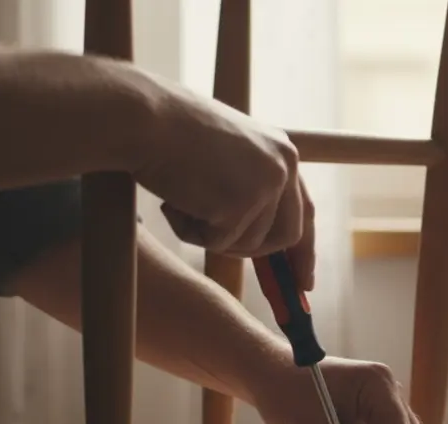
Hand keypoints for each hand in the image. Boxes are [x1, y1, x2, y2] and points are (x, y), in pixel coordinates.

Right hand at [132, 77, 315, 288]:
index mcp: (282, 152)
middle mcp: (283, 167)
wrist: (142, 117)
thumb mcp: (226, 155)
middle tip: (227, 254)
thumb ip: (250, 187)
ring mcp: (265, 186)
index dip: (304, 250)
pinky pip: (217, 243)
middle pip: (286, 236)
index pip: (305, 211)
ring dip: (211, 235)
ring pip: (248, 244)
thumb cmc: (169, 133)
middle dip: (260, 256)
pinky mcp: (240, 204)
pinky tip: (173, 202)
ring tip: (181, 201)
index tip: (304, 282)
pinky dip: (190, 233)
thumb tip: (260, 239)